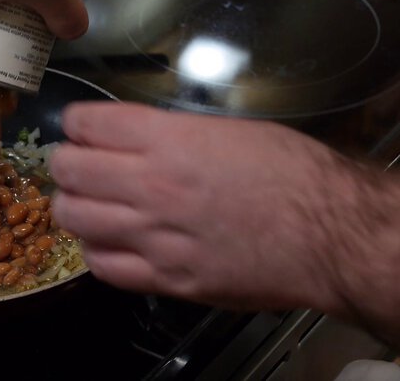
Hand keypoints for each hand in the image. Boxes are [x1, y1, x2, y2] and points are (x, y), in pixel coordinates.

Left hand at [49, 101, 348, 310]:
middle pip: (70, 169)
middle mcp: (152, 187)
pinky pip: (104, 266)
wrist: (333, 235)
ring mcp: (155, 237)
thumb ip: (177, 134)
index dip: (77, 122)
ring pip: (75, 218)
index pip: (88, 124)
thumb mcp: (235, 130)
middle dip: (66, 161)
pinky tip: (110, 241)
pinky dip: (97, 250)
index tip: (80, 127)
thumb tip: (143, 138)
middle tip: (77, 163)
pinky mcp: (168, 278)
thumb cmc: (297, 175)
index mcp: (169, 141)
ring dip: (73, 204)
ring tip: (87, 201)